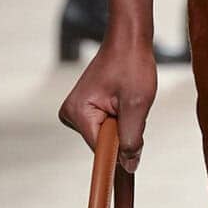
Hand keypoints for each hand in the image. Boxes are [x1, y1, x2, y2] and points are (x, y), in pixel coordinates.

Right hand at [59, 30, 155, 172]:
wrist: (129, 40)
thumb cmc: (132, 65)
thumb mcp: (136, 105)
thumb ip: (131, 139)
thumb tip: (129, 167)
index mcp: (78, 113)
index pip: (101, 150)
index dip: (121, 152)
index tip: (133, 159)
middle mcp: (70, 114)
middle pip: (104, 144)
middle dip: (124, 132)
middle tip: (132, 105)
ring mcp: (76, 112)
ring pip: (108, 136)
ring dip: (124, 124)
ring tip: (128, 99)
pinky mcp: (85, 109)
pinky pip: (107, 126)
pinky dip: (121, 118)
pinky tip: (123, 100)